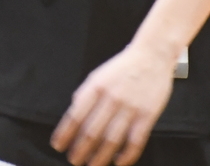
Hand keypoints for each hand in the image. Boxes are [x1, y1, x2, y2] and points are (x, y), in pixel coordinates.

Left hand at [51, 41, 175, 165]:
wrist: (152, 55)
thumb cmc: (122, 67)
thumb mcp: (97, 75)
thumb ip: (85, 94)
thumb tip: (73, 114)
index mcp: (95, 87)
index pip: (75, 115)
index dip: (64, 133)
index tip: (57, 145)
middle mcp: (111, 98)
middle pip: (91, 131)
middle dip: (80, 149)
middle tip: (73, 160)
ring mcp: (130, 108)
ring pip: (111, 140)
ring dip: (99, 157)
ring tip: (91, 165)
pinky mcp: (147, 116)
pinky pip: (135, 141)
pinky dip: (126, 156)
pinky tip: (118, 162)